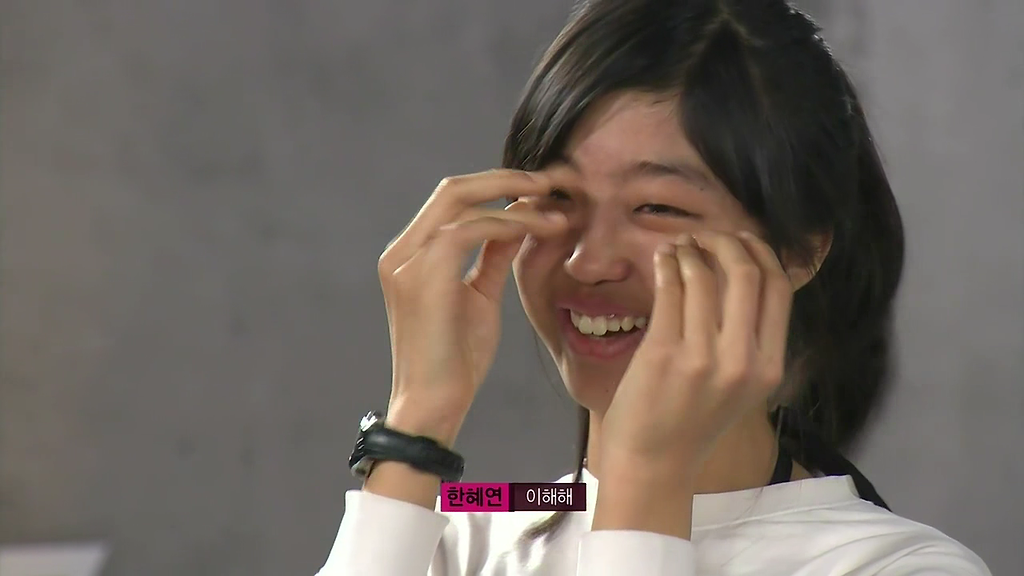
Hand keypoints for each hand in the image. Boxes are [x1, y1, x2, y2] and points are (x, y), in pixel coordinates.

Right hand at [376, 169, 568, 440]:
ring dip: (516, 197)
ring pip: (461, 199)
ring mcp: (406, 261)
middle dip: (507, 178)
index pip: (452, 200)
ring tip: (558, 207)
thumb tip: (517, 221)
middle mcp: (401, 251)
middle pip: (453, 187)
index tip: (543, 191)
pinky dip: (511, 223)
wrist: (434, 406)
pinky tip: (543, 229)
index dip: (499, 186)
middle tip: (553, 182)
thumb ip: (491, 257)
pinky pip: (471, 229)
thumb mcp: (479, 297)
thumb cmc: (456, 361)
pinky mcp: (422, 274)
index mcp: (410, 255)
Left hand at [599, 230, 793, 475]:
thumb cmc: (693, 420)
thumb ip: (749, 338)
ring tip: (679, 245)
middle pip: (747, 274)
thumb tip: (745, 273)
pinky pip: (670, 291)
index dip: (763, 254)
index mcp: (768, 367)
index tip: (744, 239)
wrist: (654, 461)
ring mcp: (702, 357)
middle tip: (707, 236)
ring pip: (704, 277)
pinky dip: (667, 265)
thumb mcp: (740, 384)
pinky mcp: (664, 353)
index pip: (780, 289)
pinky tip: (663, 258)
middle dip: (727, 242)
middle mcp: (742, 361)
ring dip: (691, 250)